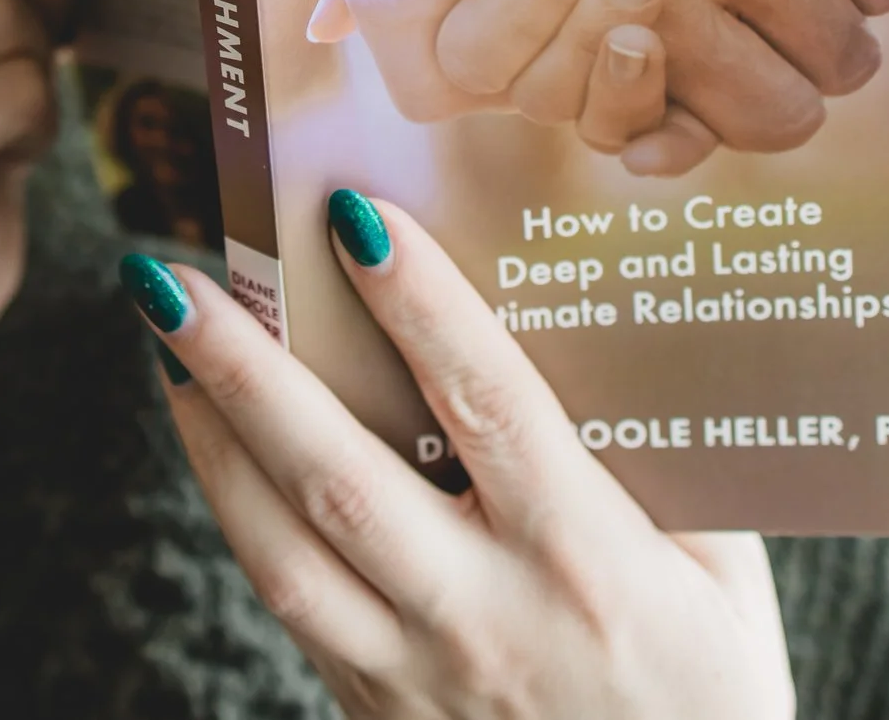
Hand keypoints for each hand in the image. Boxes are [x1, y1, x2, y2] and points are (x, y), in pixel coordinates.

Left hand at [122, 193, 792, 719]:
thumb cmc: (709, 690)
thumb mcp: (722, 574)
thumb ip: (654, 462)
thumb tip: (584, 325)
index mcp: (587, 561)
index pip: (490, 409)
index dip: (421, 308)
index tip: (356, 217)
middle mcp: (487, 616)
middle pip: (341, 479)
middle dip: (247, 372)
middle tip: (170, 275)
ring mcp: (417, 673)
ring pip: (285, 553)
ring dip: (212, 438)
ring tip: (166, 336)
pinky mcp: (374, 710)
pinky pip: (289, 602)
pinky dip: (237, 509)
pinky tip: (210, 437)